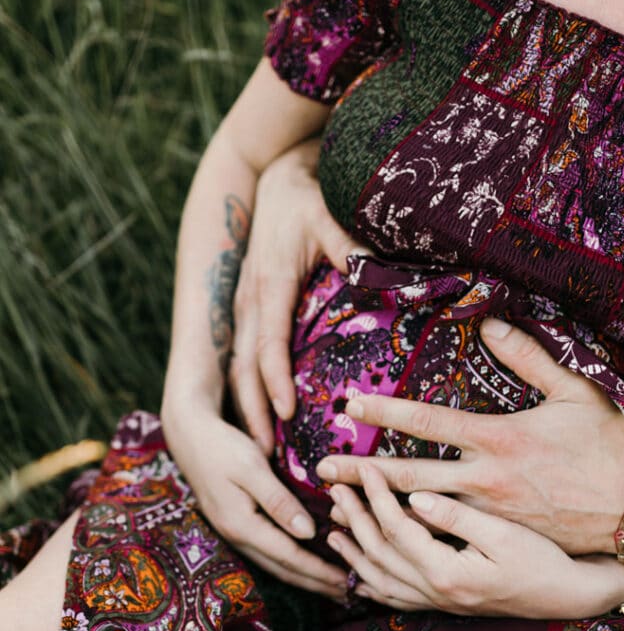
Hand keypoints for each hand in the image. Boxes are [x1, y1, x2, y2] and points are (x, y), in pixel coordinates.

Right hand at [161, 400, 349, 598]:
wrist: (190, 435)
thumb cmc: (223, 447)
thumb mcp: (252, 469)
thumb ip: (278, 501)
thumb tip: (307, 532)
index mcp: (242, 524)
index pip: (288, 556)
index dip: (318, 570)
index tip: (346, 581)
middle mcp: (238, 535)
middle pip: (283, 568)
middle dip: (316, 582)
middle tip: (349, 592)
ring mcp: (235, 531)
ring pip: (276, 562)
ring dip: (305, 575)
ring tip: (332, 584)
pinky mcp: (238, 522)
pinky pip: (270, 550)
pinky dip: (292, 561)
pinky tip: (306, 560)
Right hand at [228, 138, 370, 452]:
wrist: (273, 176)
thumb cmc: (305, 198)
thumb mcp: (329, 217)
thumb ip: (352, 248)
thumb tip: (379, 276)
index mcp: (269, 285)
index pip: (268, 343)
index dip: (275, 380)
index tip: (287, 414)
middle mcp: (250, 300)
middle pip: (243, 366)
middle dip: (252, 411)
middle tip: (266, 455)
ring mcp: (244, 304)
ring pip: (238, 364)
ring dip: (246, 406)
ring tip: (261, 447)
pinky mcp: (249, 306)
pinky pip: (244, 353)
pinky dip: (249, 387)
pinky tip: (262, 411)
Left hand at [316, 318, 623, 555]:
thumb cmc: (609, 446)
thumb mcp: (574, 391)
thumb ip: (528, 355)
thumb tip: (490, 321)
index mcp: (499, 437)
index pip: (428, 421)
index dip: (384, 412)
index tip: (348, 405)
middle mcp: (487, 479)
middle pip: (409, 475)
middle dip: (361, 473)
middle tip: (321, 470)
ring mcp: (492, 514)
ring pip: (423, 511)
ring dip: (380, 507)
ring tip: (345, 508)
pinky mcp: (504, 537)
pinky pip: (451, 535)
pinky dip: (417, 532)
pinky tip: (394, 535)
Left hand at [327, 463, 623, 617]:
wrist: (571, 595)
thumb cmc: (546, 558)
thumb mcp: (506, 533)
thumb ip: (457, 516)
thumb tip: (417, 496)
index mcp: (448, 570)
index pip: (397, 527)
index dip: (376, 493)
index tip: (362, 465)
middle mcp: (437, 590)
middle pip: (380, 551)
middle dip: (355, 516)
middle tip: (334, 485)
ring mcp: (439, 600)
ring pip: (382, 577)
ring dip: (357, 549)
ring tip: (335, 525)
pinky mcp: (447, 601)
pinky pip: (397, 596)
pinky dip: (373, 582)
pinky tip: (361, 573)